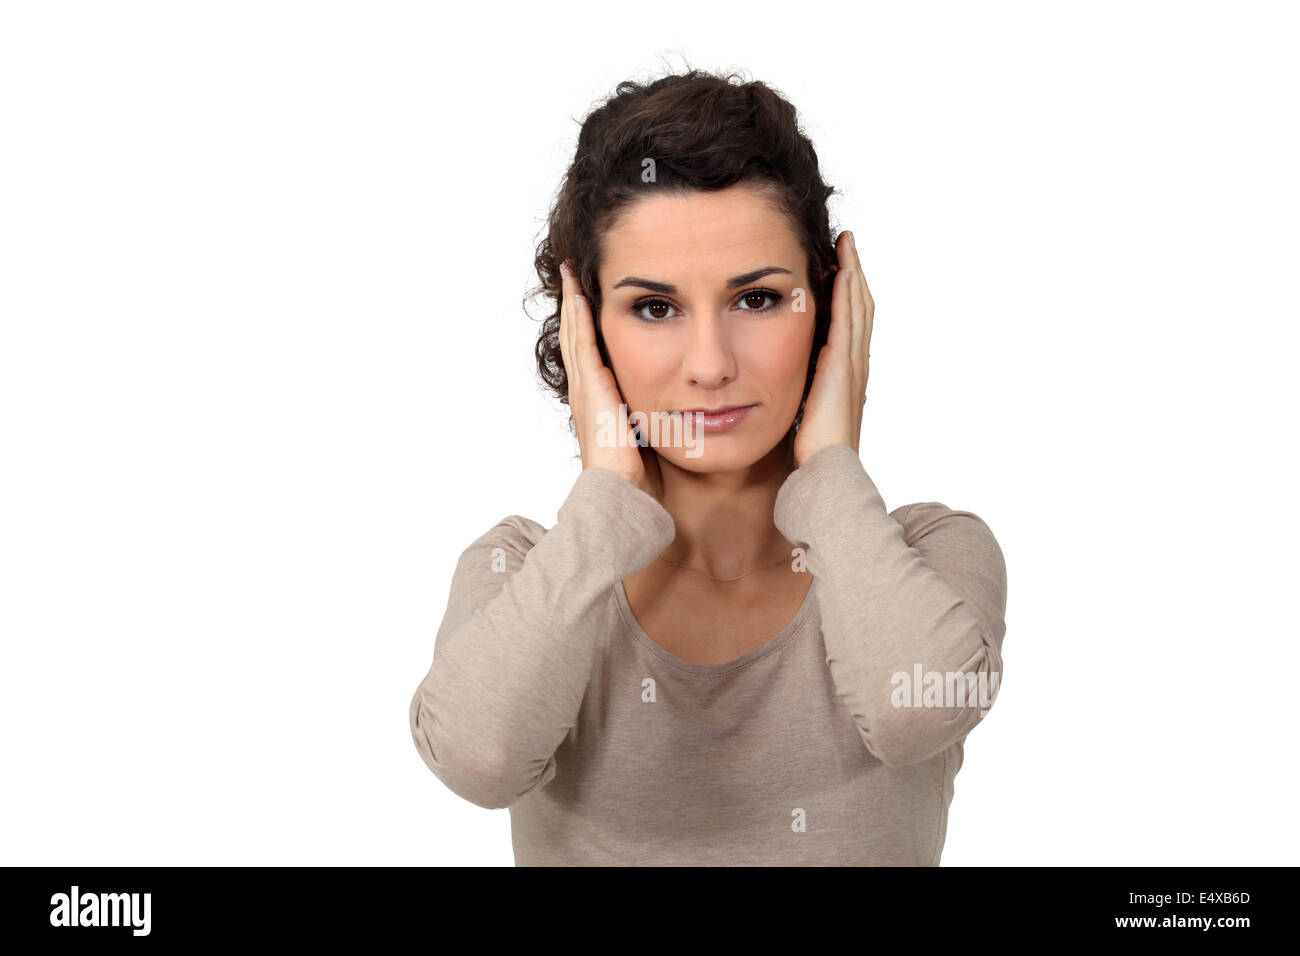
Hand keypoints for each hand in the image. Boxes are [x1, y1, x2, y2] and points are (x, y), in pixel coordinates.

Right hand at [557, 260, 662, 497]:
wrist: (622, 494)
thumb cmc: (640, 478)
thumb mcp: (650, 437)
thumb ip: (657, 419)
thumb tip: (685, 409)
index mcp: (599, 402)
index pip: (591, 353)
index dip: (588, 326)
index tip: (590, 299)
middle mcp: (586, 391)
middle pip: (576, 337)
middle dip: (575, 306)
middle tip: (572, 274)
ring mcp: (585, 388)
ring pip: (574, 334)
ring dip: (572, 303)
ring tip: (570, 274)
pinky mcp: (590, 388)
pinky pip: (581, 344)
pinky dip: (577, 317)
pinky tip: (578, 294)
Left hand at [793, 230, 873, 467]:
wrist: (827, 471)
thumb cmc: (814, 452)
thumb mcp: (808, 411)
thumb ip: (806, 390)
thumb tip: (786, 377)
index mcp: (848, 373)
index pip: (851, 322)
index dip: (848, 292)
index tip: (839, 264)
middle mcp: (856, 365)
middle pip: (860, 307)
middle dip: (854, 273)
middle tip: (847, 242)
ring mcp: (853, 365)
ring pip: (858, 308)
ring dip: (853, 274)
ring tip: (846, 244)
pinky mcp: (843, 369)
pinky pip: (847, 323)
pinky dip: (847, 296)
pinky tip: (841, 272)